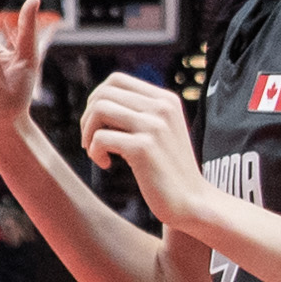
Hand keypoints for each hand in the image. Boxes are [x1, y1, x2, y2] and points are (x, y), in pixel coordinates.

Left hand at [78, 73, 211, 233]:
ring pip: (99, 110)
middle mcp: (162, 107)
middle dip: (88, 117)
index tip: (99, 124)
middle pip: (103, 93)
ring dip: (88, 132)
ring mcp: (154, 126)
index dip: (97, 99)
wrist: (193, 201)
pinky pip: (100, 138)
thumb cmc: (168, 169)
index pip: (116, 80)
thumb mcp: (159, 131)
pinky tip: (106, 164)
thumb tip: (96, 102)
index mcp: (166, 99)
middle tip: (91, 140)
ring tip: (97, 151)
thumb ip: (138, 113)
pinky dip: (94, 152)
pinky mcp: (143, 148)